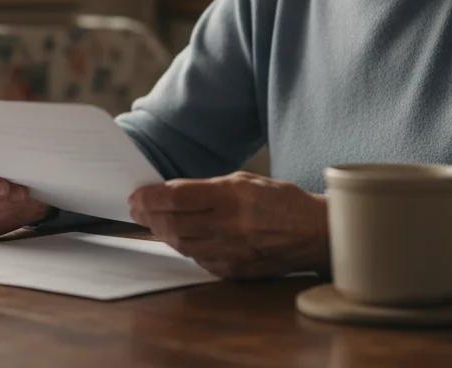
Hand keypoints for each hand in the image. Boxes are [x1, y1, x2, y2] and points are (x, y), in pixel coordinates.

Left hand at [129, 171, 328, 278]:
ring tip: (153, 222)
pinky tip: (179, 237)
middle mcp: (230, 225)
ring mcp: (232, 252)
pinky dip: (185, 247)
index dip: (151, 197)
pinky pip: (198, 260)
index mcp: (233, 196)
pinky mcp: (235, 271)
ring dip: (162, 233)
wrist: (315, 233)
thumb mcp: (245, 181)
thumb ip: (208, 188)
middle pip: (174, 223)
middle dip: (149, 216)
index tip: (137, 196)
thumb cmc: (281, 201)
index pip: (177, 197)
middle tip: (137, 209)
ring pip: (182, 244)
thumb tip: (171, 195)